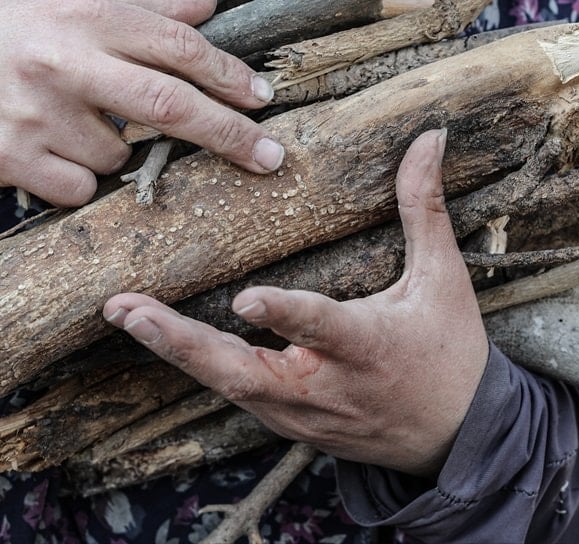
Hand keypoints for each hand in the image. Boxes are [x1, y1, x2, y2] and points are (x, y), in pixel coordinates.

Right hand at [0, 0, 282, 206]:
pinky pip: (79, 188)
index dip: (227, 75)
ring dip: (116, 152)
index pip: (176, 44)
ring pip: (119, 157)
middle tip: (273, 157)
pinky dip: (77, 179)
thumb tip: (210, 5)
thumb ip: (140, 7)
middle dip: (231, 134)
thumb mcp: (64, 5)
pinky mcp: (4, 159)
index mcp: (80, 13)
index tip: (262, 98)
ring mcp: (31, 112)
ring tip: (69, 123)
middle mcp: (59, 59)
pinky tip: (44, 150)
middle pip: (169, 106)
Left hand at [103, 128, 488, 476]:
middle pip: (243, 372)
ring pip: (226, 385)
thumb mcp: (443, 280)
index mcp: (368, 347)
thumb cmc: (449, 353)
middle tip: (129, 310)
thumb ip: (425, 207)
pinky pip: (231, 392)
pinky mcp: (284, 423)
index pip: (322, 328)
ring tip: (124, 313)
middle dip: (183, 343)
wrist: (454, 441)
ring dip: (174, 349)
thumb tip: (431, 137)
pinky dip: (193, 363)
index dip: (284, 315)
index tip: (245, 299)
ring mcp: (299, 412)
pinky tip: (155, 332)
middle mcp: (325, 387)